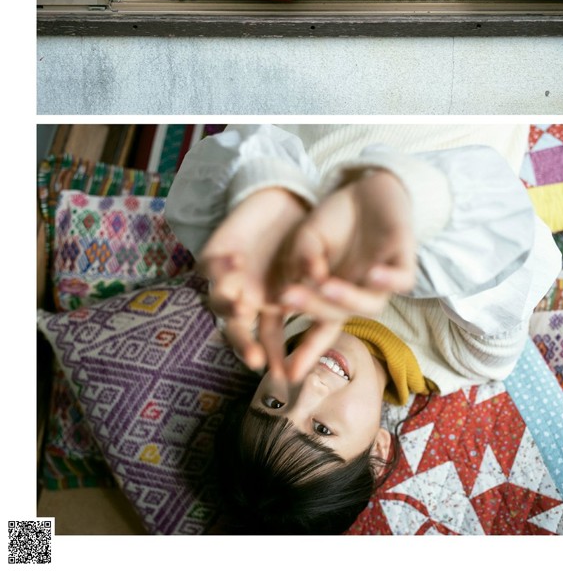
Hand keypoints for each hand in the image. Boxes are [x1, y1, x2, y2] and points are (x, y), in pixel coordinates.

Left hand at [198, 187, 307, 376]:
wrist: (282, 203)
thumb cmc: (303, 239)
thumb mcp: (316, 273)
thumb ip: (321, 301)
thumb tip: (338, 326)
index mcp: (269, 308)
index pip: (267, 340)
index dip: (274, 357)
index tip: (284, 376)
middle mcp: (245, 299)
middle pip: (237, 329)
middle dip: (243, 344)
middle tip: (255, 358)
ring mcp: (226, 279)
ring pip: (218, 300)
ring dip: (228, 305)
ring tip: (243, 305)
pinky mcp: (213, 255)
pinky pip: (208, 265)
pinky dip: (219, 266)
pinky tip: (236, 261)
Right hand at [276, 169, 416, 380]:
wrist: (369, 187)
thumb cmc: (335, 218)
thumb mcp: (306, 235)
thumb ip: (301, 256)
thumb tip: (305, 276)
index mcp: (333, 295)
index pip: (319, 329)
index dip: (305, 352)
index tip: (286, 375)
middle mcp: (358, 294)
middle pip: (337, 314)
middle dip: (311, 307)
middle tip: (287, 296)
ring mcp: (381, 280)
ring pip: (369, 304)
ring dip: (346, 297)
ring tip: (325, 284)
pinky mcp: (404, 261)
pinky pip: (402, 280)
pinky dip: (388, 279)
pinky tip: (372, 272)